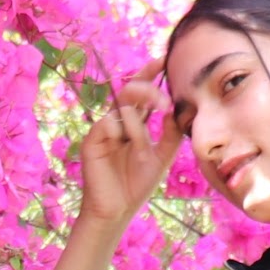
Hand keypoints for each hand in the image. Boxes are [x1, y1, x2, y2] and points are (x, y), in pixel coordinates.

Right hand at [78, 58, 181, 225]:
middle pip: (130, 91)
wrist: (118, 210)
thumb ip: (170, 133)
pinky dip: (124, 135)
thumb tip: (178, 108)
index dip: (150, 74)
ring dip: (139, 131)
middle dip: (148, 91)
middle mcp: (117, 122)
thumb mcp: (162, 156)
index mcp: (133, 123)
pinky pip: (109, 123)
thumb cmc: (136, 184)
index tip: (164, 59)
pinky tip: (128, 153)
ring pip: (124, 110)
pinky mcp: (92, 140)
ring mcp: (103, 130)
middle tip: (164, 103)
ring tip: (141, 154)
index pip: (141, 92)